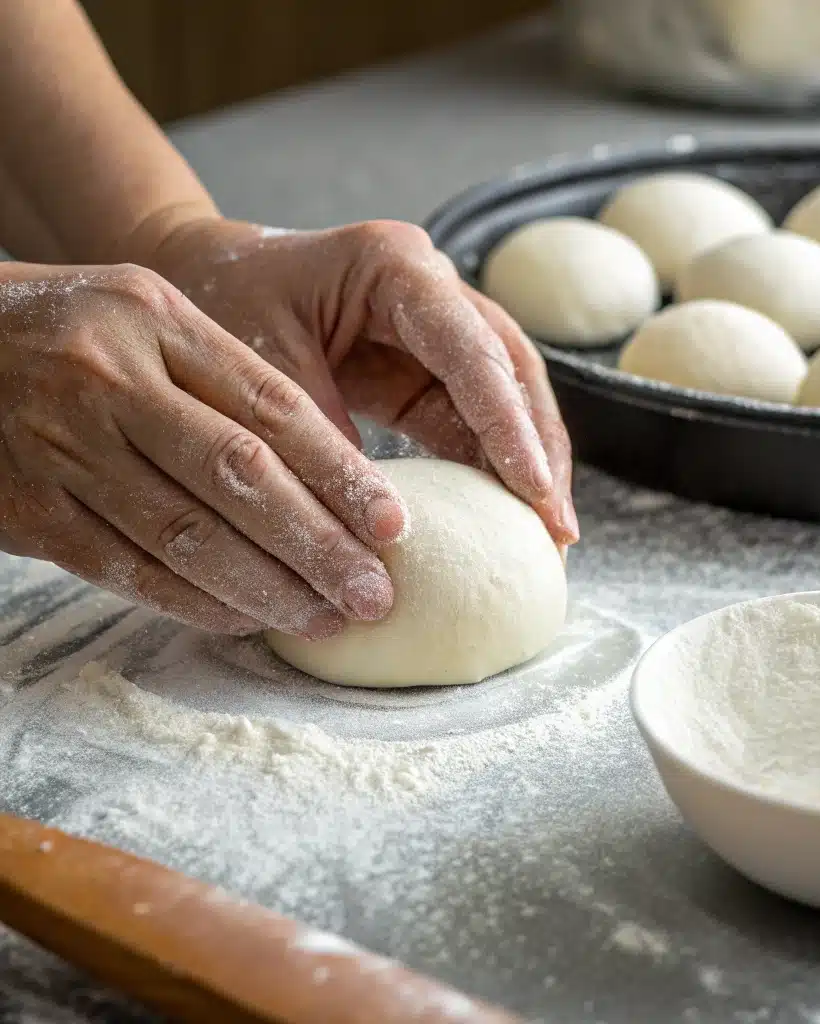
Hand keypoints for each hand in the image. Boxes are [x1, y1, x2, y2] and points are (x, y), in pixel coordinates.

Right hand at [0, 264, 409, 635]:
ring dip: (267, 588)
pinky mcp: (26, 510)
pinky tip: (248, 619)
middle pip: (240, 477)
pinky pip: (127, 569)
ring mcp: (62, 446)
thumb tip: (331, 466)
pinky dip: (195, 602)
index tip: (395, 526)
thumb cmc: (69, 333)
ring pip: (187, 535)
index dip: (341, 475)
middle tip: (375, 594)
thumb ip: (226, 377)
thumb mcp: (146, 317)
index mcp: (156, 321)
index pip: (272, 409)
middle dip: (318, 545)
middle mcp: (110, 380)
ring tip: (326, 618)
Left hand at [140, 218, 578, 545]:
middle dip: (538, 449)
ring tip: (550, 532)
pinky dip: (491, 467)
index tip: (534, 491)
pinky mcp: (424, 369)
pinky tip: (508, 514)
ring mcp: (434, 329)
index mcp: (394, 267)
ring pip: (506, 396)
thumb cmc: (221, 299)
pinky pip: (471, 419)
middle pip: (511, 370)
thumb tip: (378, 523)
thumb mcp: (260, 364)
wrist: (200, 276)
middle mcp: (431, 290)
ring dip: (527, 462)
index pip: (472, 351)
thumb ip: (319, 435)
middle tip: (557, 526)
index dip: (508, 424)